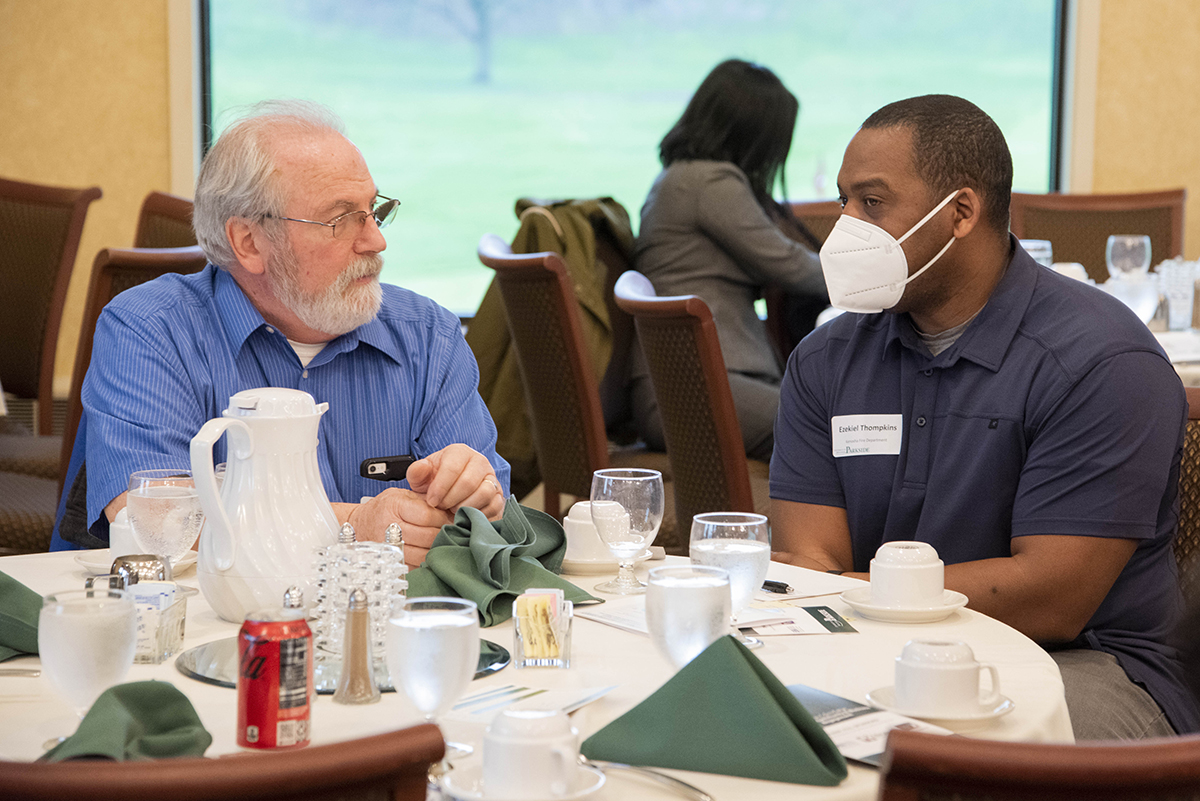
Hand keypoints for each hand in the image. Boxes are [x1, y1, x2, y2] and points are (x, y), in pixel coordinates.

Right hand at [337, 489, 453, 568]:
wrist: (361, 525)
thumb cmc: (385, 508)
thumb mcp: (403, 495)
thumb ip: (425, 500)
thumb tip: (451, 510)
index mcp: (395, 506)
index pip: (428, 516)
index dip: (442, 518)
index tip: (448, 519)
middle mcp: (390, 526)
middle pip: (427, 536)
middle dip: (442, 535)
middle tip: (449, 533)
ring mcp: (388, 546)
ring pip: (423, 554)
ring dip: (436, 550)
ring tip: (440, 543)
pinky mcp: (389, 562)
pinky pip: (415, 566)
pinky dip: (425, 561)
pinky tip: (429, 554)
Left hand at [406, 443, 503, 519]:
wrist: (450, 494)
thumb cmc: (435, 484)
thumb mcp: (421, 478)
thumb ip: (417, 472)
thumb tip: (421, 468)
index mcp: (460, 452)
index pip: (452, 468)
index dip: (440, 487)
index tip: (431, 501)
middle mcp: (480, 461)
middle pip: (468, 482)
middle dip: (451, 499)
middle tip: (441, 507)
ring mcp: (492, 478)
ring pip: (484, 493)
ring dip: (465, 506)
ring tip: (453, 510)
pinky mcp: (499, 495)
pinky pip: (494, 505)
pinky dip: (478, 514)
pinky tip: (465, 515)